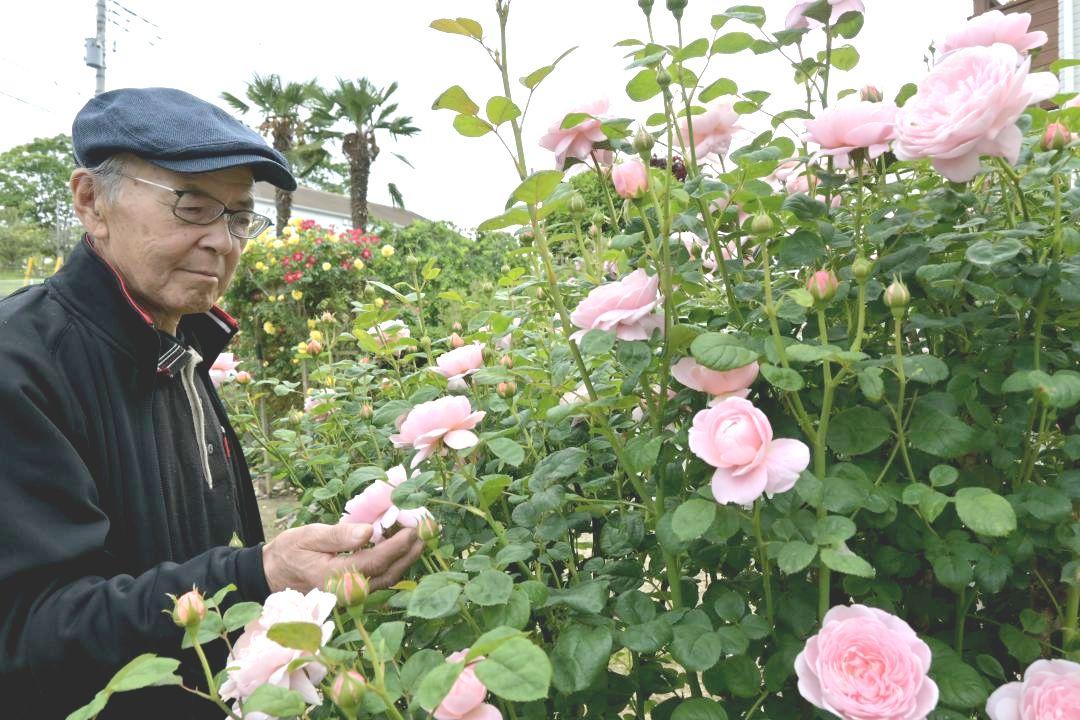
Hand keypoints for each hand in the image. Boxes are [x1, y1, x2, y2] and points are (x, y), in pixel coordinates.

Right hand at [261, 523, 423, 593]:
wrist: (273, 574)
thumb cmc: (290, 551)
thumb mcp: (309, 536)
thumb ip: (338, 536)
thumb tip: (368, 532)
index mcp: (334, 576)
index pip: (375, 562)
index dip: (397, 546)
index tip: (414, 528)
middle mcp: (347, 591)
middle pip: (388, 574)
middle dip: (411, 552)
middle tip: (429, 530)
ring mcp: (351, 595)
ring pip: (387, 579)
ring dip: (407, 559)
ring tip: (422, 537)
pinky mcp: (354, 593)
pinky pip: (380, 580)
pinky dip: (395, 563)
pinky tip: (403, 547)